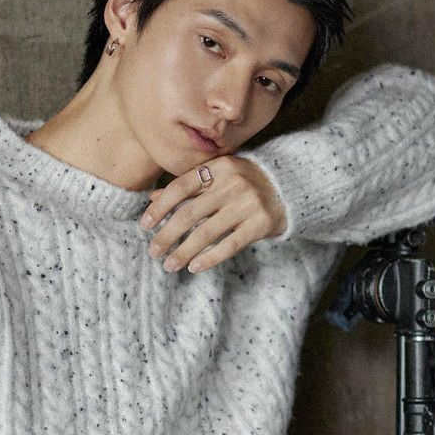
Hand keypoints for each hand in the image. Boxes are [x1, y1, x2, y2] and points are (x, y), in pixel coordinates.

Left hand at [139, 154, 287, 273]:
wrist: (290, 188)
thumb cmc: (245, 183)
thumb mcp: (218, 176)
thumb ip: (188, 187)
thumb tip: (152, 199)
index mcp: (219, 167)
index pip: (180, 187)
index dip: (160, 207)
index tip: (144, 225)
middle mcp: (232, 184)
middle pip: (189, 213)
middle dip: (167, 235)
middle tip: (153, 251)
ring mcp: (247, 204)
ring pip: (206, 233)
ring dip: (183, 252)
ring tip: (169, 265)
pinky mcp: (260, 224)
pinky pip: (229, 245)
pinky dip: (209, 258)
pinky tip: (193, 267)